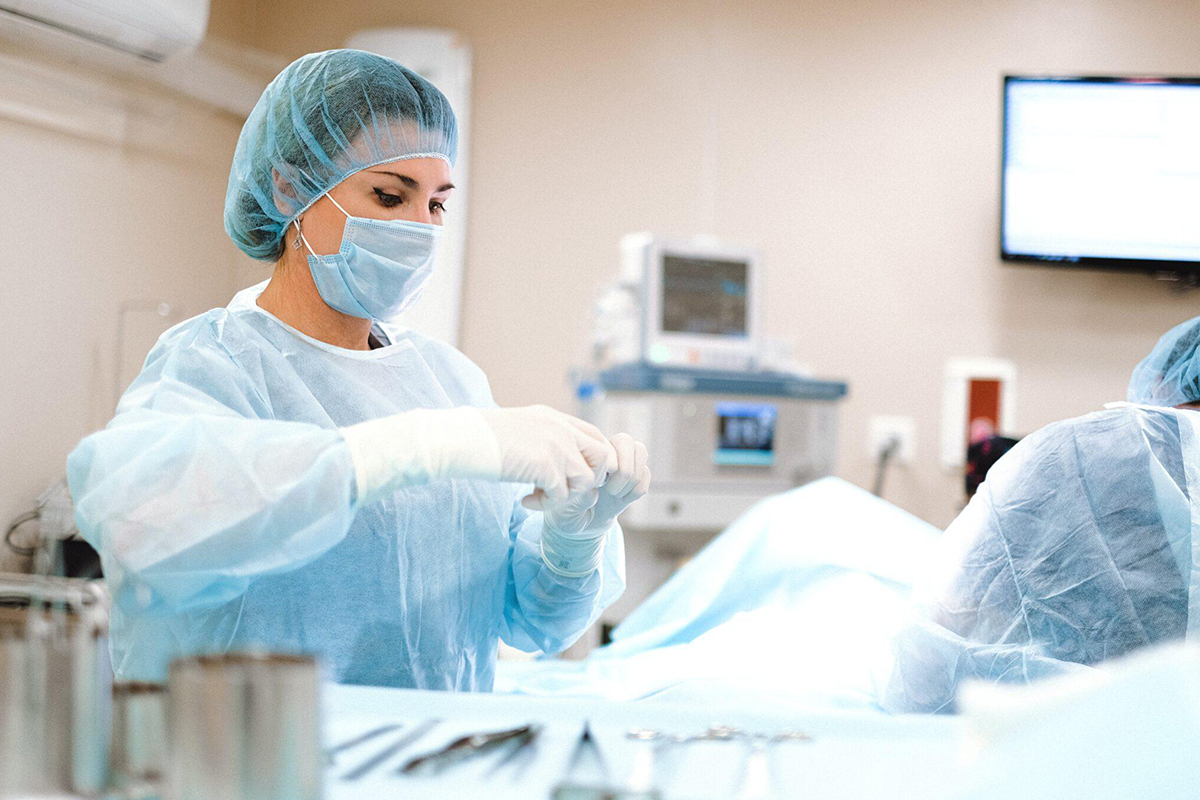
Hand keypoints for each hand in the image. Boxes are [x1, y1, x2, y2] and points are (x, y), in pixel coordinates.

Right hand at [479, 406, 616, 503]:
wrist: (464, 439)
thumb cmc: (483, 438)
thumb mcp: (522, 427)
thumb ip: (543, 436)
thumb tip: (557, 458)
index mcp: (556, 418)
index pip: (595, 436)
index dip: (593, 459)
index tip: (572, 475)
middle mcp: (561, 429)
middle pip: (603, 457)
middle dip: (589, 478)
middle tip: (565, 488)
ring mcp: (556, 446)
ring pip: (586, 480)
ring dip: (566, 495)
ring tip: (540, 496)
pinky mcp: (546, 466)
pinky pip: (562, 496)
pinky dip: (545, 504)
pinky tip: (526, 500)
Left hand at [528, 432, 650, 530]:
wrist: (580, 527)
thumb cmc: (566, 513)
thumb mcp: (564, 508)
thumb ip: (579, 498)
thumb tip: (596, 491)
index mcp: (585, 454)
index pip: (605, 443)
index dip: (607, 466)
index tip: (596, 485)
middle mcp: (605, 453)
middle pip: (627, 441)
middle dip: (624, 470)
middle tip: (610, 490)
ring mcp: (622, 464)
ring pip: (641, 452)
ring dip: (632, 479)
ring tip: (616, 494)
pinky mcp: (634, 478)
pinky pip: (647, 474)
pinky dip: (637, 490)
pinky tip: (622, 500)